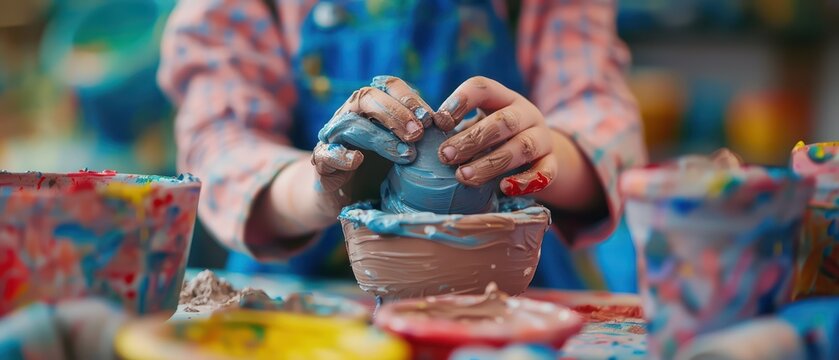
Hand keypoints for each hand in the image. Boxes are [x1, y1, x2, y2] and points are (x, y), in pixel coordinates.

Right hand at [312, 76, 438, 216]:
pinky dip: (341, 155)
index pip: (389, 86)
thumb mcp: (409, 150)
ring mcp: (333, 137)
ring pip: (350, 123)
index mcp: (373, 106)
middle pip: (367, 97)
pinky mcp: (322, 162)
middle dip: (396, 113)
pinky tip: (358, 160)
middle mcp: (351, 114)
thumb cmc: (386, 169)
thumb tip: (459, 130)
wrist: (351, 198)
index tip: (434, 120)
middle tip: (420, 134)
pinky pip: (326, 153)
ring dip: (379, 137)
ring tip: (406, 155)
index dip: (411, 99)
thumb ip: (426, 137)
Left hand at [434, 76, 559, 196]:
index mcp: (502, 98)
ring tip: (462, 177)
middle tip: (445, 156)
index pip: (482, 87)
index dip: (460, 101)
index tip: (439, 121)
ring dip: (490, 163)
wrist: (538, 155)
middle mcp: (526, 113)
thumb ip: (456, 131)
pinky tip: (503, 188)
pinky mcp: (552, 163)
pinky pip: (545, 171)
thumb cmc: (494, 140)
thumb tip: (421, 139)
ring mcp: (542, 138)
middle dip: (471, 139)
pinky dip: (525, 180)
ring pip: (521, 147)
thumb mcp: (478, 126)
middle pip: (502, 121)